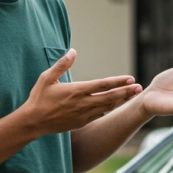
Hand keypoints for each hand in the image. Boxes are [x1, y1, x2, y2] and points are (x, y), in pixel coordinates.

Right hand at [22, 49, 142, 134]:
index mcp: (76, 90)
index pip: (102, 85)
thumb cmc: (39, 98)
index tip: (130, 78)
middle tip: (139, 87)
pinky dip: (110, 109)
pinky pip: (100, 114)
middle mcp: (83, 103)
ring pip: (108, 107)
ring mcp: (83, 114)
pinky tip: (117, 104)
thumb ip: (61, 64)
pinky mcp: (82, 122)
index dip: (117, 81)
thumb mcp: (47, 78)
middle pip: (110, 97)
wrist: (33, 122)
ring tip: (133, 95)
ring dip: (121, 100)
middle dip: (126, 92)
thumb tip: (73, 51)